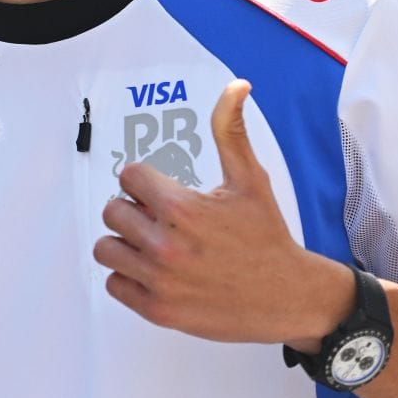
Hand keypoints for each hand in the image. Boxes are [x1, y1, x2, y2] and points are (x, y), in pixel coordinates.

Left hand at [92, 80, 352, 346]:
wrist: (290, 297)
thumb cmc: (268, 236)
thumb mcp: (250, 179)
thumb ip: (231, 131)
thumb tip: (236, 87)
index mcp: (183, 208)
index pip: (127, 177)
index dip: (145, 183)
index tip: (163, 194)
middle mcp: (166, 245)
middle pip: (112, 211)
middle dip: (133, 212)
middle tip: (161, 221)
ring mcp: (159, 280)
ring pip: (106, 248)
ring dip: (126, 244)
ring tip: (154, 245)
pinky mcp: (157, 310)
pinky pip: (114, 283)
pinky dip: (129, 277)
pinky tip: (157, 272)